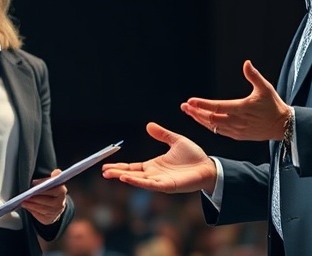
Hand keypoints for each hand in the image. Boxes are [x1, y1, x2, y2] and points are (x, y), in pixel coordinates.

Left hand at [21, 169, 66, 224]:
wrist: (55, 206)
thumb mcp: (54, 182)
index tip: (33, 183)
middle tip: (24, 195)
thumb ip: (55, 176)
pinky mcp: (49, 220)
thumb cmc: (52, 192)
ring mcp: (55, 213)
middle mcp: (60, 203)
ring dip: (30, 205)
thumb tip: (57, 172)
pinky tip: (27, 207)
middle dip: (34, 198)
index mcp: (62, 192)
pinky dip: (32, 211)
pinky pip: (39, 215)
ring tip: (22, 201)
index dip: (42, 185)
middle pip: (45, 200)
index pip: (53, 189)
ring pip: (41, 208)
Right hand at [101, 122, 216, 193]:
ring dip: (125, 178)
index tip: (107, 165)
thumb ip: (162, 134)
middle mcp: (155, 175)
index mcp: (154, 166)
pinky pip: (150, 184)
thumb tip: (149, 125)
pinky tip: (128, 178)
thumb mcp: (175, 141)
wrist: (208, 167)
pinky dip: (138, 182)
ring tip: (112, 175)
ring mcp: (160, 181)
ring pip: (138, 181)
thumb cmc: (194, 156)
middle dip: (117, 173)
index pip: (133, 167)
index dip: (120, 166)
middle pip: (132, 175)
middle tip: (103, 172)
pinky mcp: (167, 186)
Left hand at [181, 60, 289, 140]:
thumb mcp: (265, 88)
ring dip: (200, 119)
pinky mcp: (238, 136)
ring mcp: (237, 130)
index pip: (218, 107)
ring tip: (189, 112)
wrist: (282, 125)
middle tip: (184, 106)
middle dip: (196, 112)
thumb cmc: (273, 105)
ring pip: (214, 127)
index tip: (190, 101)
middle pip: (211, 118)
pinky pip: (220, 132)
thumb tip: (246, 63)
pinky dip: (210, 126)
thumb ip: (254, 76)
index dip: (203, 104)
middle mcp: (238, 121)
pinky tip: (203, 120)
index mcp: (242, 108)